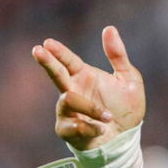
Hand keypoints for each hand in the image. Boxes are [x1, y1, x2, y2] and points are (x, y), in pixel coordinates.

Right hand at [32, 26, 144, 149]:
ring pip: (69, 100)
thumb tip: (109, 28)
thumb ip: (118, 56)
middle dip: (47, 63)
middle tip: (38, 51)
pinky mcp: (67, 130)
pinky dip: (90, 127)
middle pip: (55, 74)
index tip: (48, 43)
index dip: (58, 52)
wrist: (126, 139)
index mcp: (83, 76)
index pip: (68, 61)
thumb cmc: (125, 109)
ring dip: (91, 108)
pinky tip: (100, 129)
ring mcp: (67, 110)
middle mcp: (72, 91)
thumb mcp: (129, 80)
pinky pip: (73, 126)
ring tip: (108, 116)